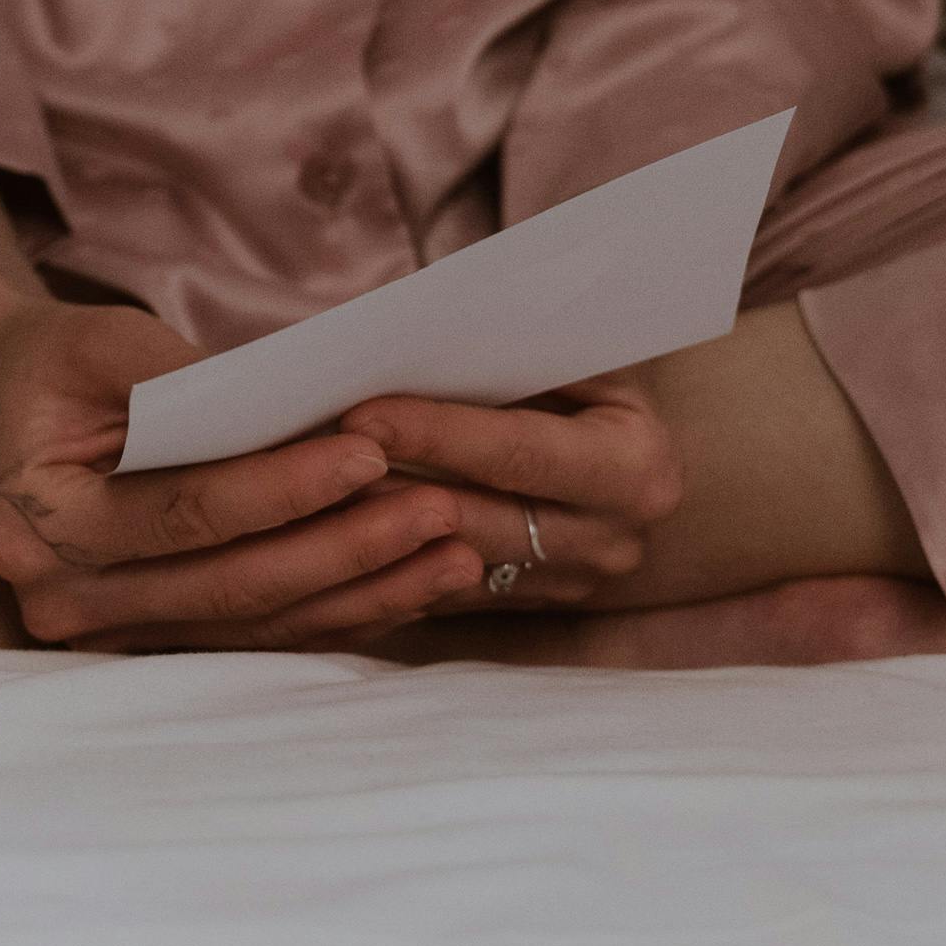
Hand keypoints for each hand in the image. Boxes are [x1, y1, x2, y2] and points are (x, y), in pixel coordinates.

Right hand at [0, 300, 486, 650]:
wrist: (17, 406)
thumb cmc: (62, 363)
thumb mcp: (103, 343)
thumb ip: (188, 380)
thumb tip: (307, 410)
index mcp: (36, 526)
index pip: (184, 514)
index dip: (282, 489)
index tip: (370, 454)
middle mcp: (64, 601)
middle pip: (231, 585)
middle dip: (346, 548)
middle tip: (440, 510)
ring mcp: (111, 637)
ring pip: (259, 625)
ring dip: (366, 591)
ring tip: (456, 552)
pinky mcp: (160, 644)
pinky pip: (266, 639)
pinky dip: (345, 611)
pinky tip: (418, 586)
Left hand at [341, 371, 684, 609]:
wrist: (630, 455)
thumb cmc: (591, 379)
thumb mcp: (581, 354)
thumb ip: (519, 351)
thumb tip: (414, 335)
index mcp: (634, 466)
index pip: (516, 451)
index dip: (435, 433)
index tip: (360, 413)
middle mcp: (612, 539)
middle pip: (478, 518)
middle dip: (390, 487)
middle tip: (312, 458)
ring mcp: (573, 584)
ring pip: (452, 565)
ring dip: (378, 531)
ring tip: (312, 493)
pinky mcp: (534, 610)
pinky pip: (448, 595)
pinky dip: (392, 562)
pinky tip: (335, 532)